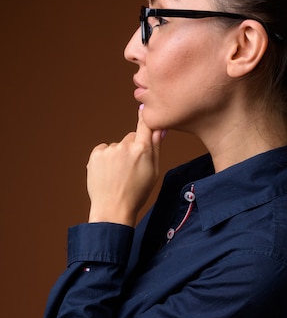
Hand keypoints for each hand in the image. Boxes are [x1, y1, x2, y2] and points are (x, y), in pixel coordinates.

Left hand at [87, 106, 165, 225]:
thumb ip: (156, 148)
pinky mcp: (95, 154)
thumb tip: (160, 129)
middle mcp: (125, 146)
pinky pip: (103, 150)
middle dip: (132, 148)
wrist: (113, 209)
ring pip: (117, 147)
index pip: (145, 125)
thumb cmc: (136, 193)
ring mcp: (109, 150)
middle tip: (131, 169)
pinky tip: (108, 173)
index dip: (145, 117)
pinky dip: (105, 159)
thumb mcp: (153, 172)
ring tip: (118, 175)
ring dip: (118, 156)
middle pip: (131, 138)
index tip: (144, 108)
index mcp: (143, 150)